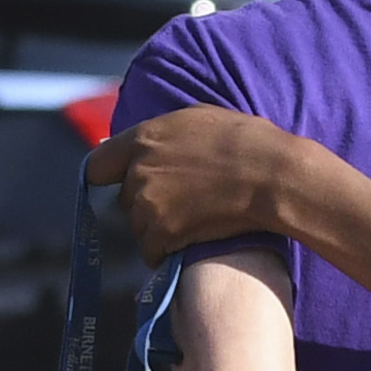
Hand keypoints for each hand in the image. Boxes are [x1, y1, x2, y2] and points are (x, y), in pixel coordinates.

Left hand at [90, 104, 303, 256]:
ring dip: (156, 230)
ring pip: (137, 227)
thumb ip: (164, 132)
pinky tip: (186, 245)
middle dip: (145, 204)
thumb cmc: (247, 142)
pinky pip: (151, 251)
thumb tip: (145, 144)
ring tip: (190, 225)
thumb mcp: (199, 118)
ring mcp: (147, 205)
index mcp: (144, 139)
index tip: (122, 182)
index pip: (99, 163)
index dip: (109, 175)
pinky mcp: (161, 234)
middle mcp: (138, 171)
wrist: (271, 177)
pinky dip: (164, 252)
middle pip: (125, 199)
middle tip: (179, 205)